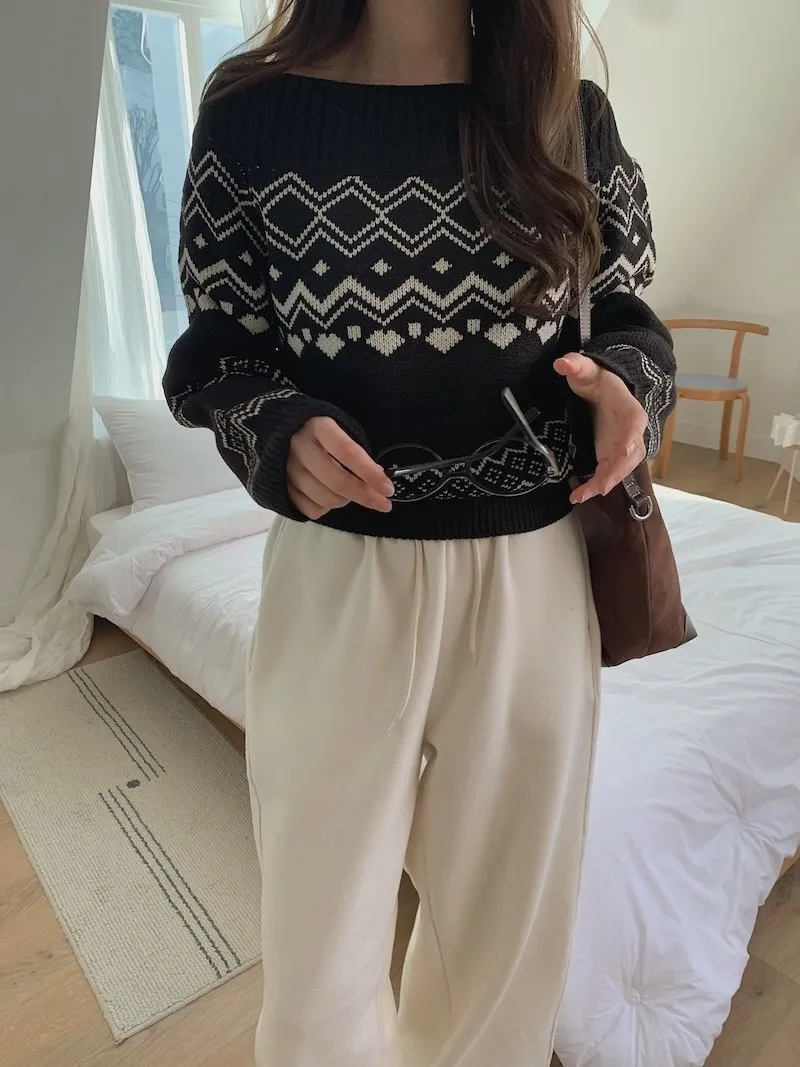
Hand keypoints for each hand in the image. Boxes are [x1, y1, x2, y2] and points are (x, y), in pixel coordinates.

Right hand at [288, 417, 393, 519]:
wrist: (279, 429)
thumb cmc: (319, 431)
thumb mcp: (339, 429)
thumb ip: (356, 451)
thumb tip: (377, 479)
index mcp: (318, 428)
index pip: (348, 453)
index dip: (370, 473)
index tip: (388, 489)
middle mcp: (300, 448)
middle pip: (337, 481)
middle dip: (365, 496)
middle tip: (384, 504)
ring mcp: (287, 470)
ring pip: (326, 498)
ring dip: (346, 501)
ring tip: (352, 493)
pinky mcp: (281, 487)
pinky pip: (311, 509)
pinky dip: (326, 508)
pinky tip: (331, 496)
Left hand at [554, 353, 647, 505]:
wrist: (604, 392)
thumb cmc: (598, 381)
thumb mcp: (587, 370)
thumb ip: (577, 365)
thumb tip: (562, 363)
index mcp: (630, 409)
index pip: (635, 423)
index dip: (631, 437)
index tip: (625, 449)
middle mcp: (632, 432)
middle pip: (629, 454)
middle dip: (616, 471)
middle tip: (600, 486)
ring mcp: (623, 447)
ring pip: (619, 469)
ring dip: (603, 484)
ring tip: (582, 495)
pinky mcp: (611, 456)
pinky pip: (607, 474)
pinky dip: (595, 485)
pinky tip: (578, 495)